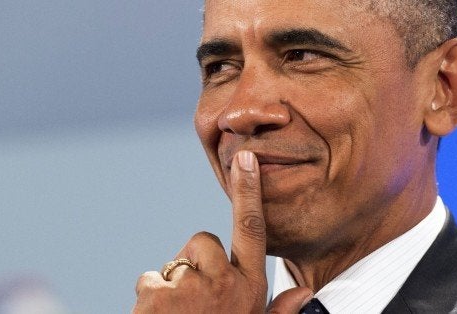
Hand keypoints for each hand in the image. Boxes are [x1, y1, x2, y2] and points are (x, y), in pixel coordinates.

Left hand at [133, 151, 312, 312]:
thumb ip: (281, 312)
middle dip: (196, 263)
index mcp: (249, 288)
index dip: (249, 191)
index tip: (245, 158)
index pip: (252, 228)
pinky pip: (150, 279)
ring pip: (174, 262)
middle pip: (202, 241)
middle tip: (196, 301)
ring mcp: (190, 287)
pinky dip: (150, 297)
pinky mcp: (158, 294)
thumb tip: (306, 292)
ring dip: (173, 284)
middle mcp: (223, 282)